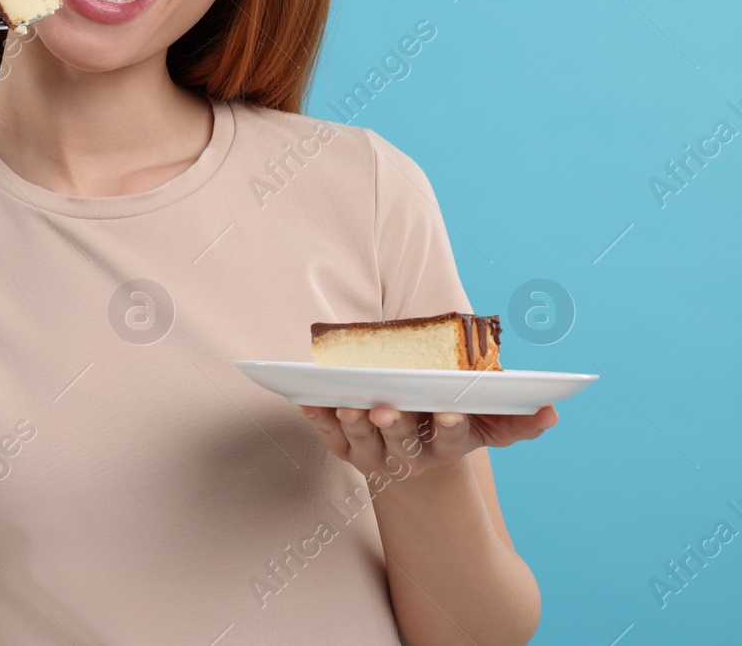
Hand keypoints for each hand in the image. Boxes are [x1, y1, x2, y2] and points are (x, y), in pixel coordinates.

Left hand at [296, 403, 558, 480]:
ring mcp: (376, 455)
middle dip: (395, 427)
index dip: (450, 428)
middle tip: (387, 409)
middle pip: (402, 444)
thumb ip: (519, 421)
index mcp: (445, 447)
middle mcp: (410, 457)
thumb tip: (551, 412)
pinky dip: (318, 419)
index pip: (451, 441)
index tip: (448, 413)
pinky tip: (307, 402)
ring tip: (347, 405)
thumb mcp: (490, 423)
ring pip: (363, 443)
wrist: (414, 443)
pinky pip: (329, 435)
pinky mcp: (346, 447)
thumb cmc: (453, 421)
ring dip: (353, 425)